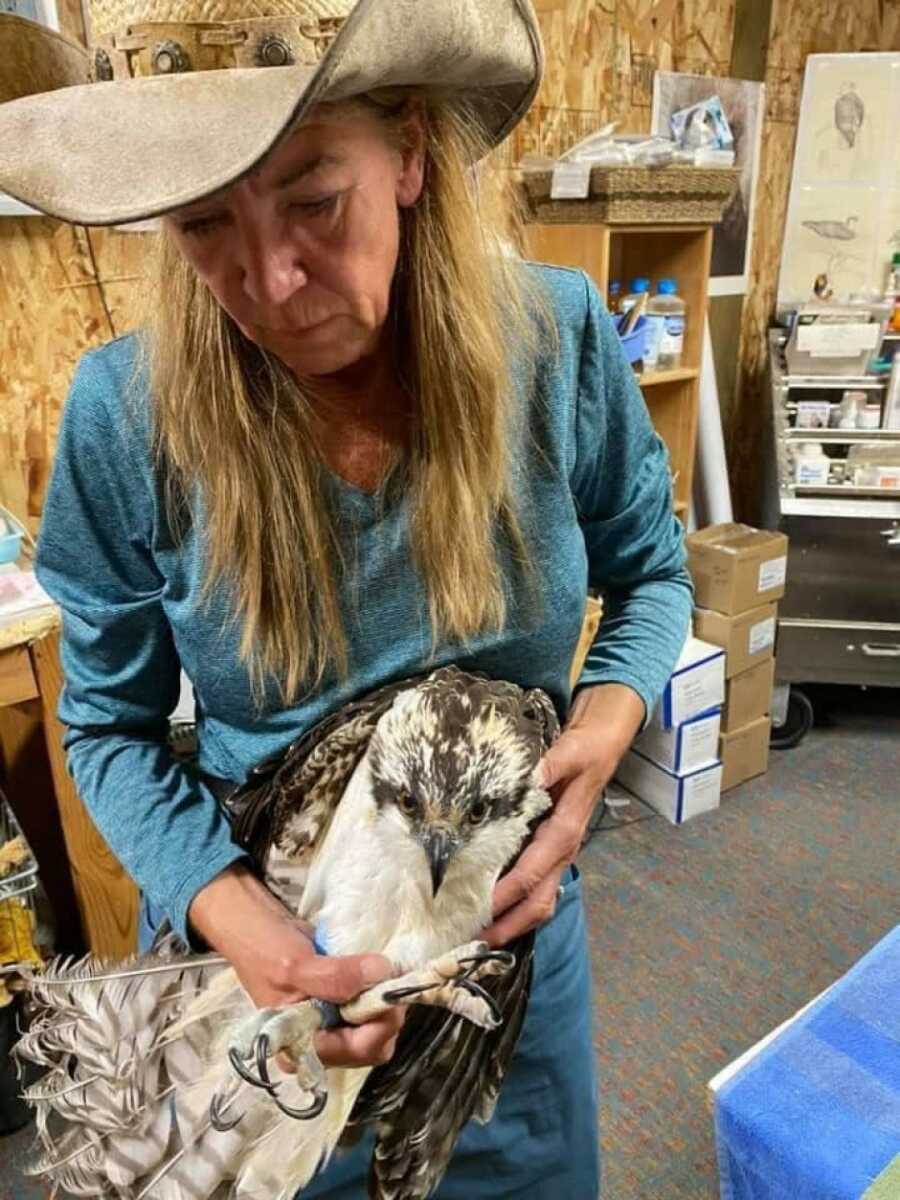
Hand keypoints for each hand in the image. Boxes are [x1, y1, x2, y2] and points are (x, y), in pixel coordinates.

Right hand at [189, 863, 403, 1067]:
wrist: (255, 927)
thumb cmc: (264, 950)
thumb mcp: (295, 965)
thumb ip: (336, 977)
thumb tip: (381, 973)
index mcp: (303, 1047)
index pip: (359, 1049)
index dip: (381, 1022)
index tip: (390, 987)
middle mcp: (320, 1043)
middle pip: (374, 1043)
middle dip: (387, 1012)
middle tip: (390, 976)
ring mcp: (332, 1023)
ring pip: (377, 1025)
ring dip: (385, 999)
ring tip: (381, 970)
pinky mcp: (340, 1004)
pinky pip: (370, 1006)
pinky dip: (379, 990)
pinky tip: (377, 970)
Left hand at [483, 683, 644, 947]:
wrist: (601, 750)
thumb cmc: (583, 752)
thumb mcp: (569, 753)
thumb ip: (549, 766)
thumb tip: (528, 779)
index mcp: (564, 833)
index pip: (533, 873)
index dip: (506, 893)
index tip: (478, 908)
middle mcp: (562, 852)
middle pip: (539, 902)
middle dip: (509, 924)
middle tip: (473, 940)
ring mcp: (558, 856)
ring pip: (540, 901)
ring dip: (512, 921)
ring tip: (478, 934)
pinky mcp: (552, 852)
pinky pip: (537, 888)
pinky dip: (516, 905)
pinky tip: (491, 909)